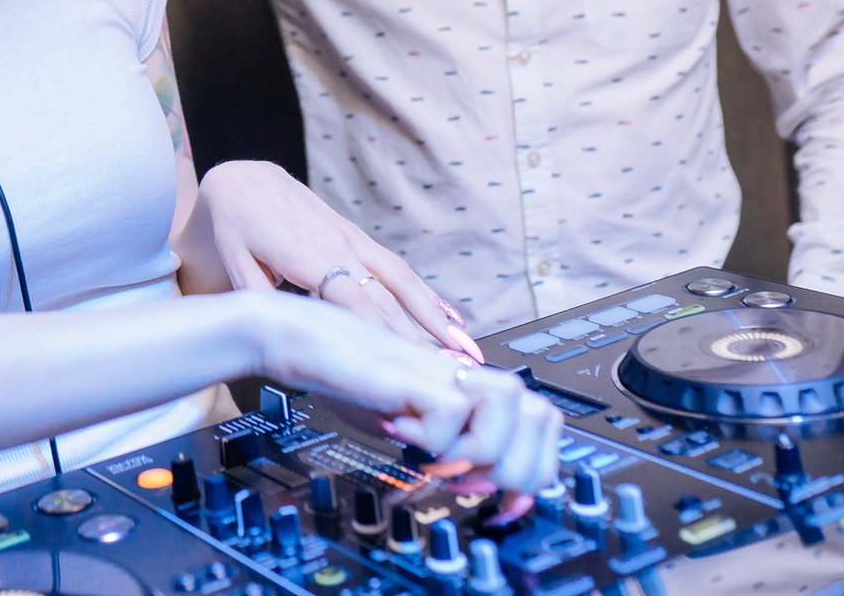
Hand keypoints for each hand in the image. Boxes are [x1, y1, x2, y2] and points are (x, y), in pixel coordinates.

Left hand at [186, 160, 483, 360]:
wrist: (245, 181)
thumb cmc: (236, 224)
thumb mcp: (233, 261)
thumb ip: (259, 297)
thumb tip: (279, 331)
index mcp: (305, 255)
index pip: (351, 299)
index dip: (382, 330)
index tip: (406, 359)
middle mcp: (339, 247)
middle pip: (387, 297)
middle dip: (422, 335)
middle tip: (454, 368)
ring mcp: (353, 242)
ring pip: (403, 280)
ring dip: (436, 315)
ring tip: (465, 347)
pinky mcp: (359, 240)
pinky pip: (398, 269)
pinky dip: (427, 294)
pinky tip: (450, 316)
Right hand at [260, 294, 561, 493]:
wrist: (300, 339)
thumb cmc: (347, 380)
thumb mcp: (411, 426)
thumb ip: (450, 451)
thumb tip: (484, 484)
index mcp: (471, 387)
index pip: (542, 422)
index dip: (535, 469)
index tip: (507, 504)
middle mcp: (466, 375)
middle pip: (543, 416)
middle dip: (515, 470)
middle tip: (468, 482)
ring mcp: (442, 369)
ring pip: (514, 409)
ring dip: (478, 453)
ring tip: (435, 457)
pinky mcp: (415, 371)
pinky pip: (452, 415)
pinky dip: (429, 439)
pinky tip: (396, 428)